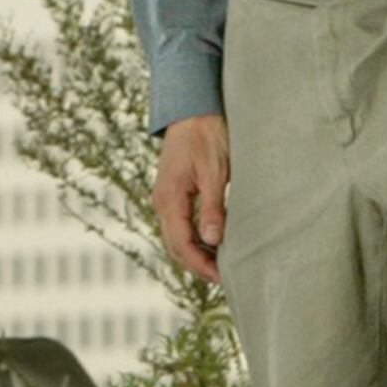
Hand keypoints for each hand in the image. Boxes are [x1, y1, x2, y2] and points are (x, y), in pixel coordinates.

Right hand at [153, 114, 232, 283]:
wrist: (193, 107)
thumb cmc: (207, 135)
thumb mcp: (216, 171)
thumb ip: (213, 207)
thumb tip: (212, 241)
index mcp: (169, 199)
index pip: (181, 244)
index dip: (200, 265)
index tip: (222, 277)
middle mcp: (162, 201)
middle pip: (174, 246)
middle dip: (196, 265)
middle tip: (224, 278)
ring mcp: (165, 197)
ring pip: (176, 237)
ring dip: (194, 253)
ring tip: (220, 264)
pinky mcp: (173, 192)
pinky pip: (179, 224)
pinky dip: (193, 239)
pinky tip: (212, 242)